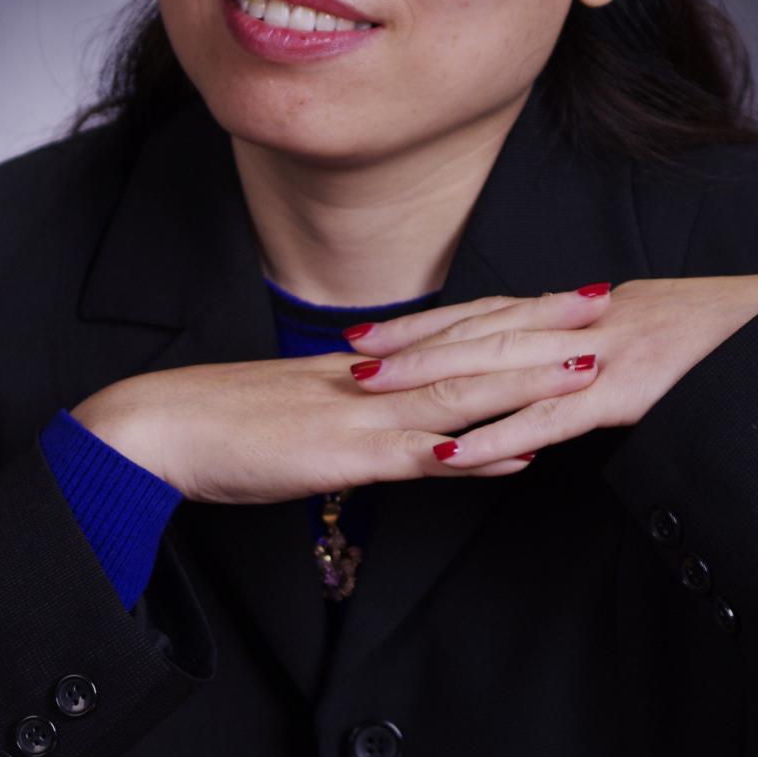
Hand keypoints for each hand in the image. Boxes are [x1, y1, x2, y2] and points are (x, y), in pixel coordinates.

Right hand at [71, 283, 614, 504]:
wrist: (154, 430)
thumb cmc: (216, 426)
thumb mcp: (298, 419)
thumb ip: (353, 421)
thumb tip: (403, 431)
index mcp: (359, 368)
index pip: (450, 333)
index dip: (512, 315)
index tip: (563, 298)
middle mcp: (368, 381)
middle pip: (468, 348)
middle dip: (541, 329)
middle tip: (603, 302)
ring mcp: (358, 416)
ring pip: (457, 395)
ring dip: (525, 382)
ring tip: (588, 368)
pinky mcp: (340, 458)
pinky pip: (416, 458)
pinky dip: (471, 455)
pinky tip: (517, 454)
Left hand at [342, 272, 757, 467]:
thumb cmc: (737, 336)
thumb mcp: (662, 335)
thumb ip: (609, 352)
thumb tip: (574, 373)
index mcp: (591, 308)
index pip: (493, 312)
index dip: (432, 323)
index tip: (376, 332)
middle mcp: (585, 321)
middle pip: (480, 332)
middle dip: (411, 347)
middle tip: (348, 358)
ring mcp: (603, 353)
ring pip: (501, 367)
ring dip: (433, 383)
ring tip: (374, 396)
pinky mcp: (629, 390)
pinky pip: (551, 418)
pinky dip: (500, 436)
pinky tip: (455, 455)